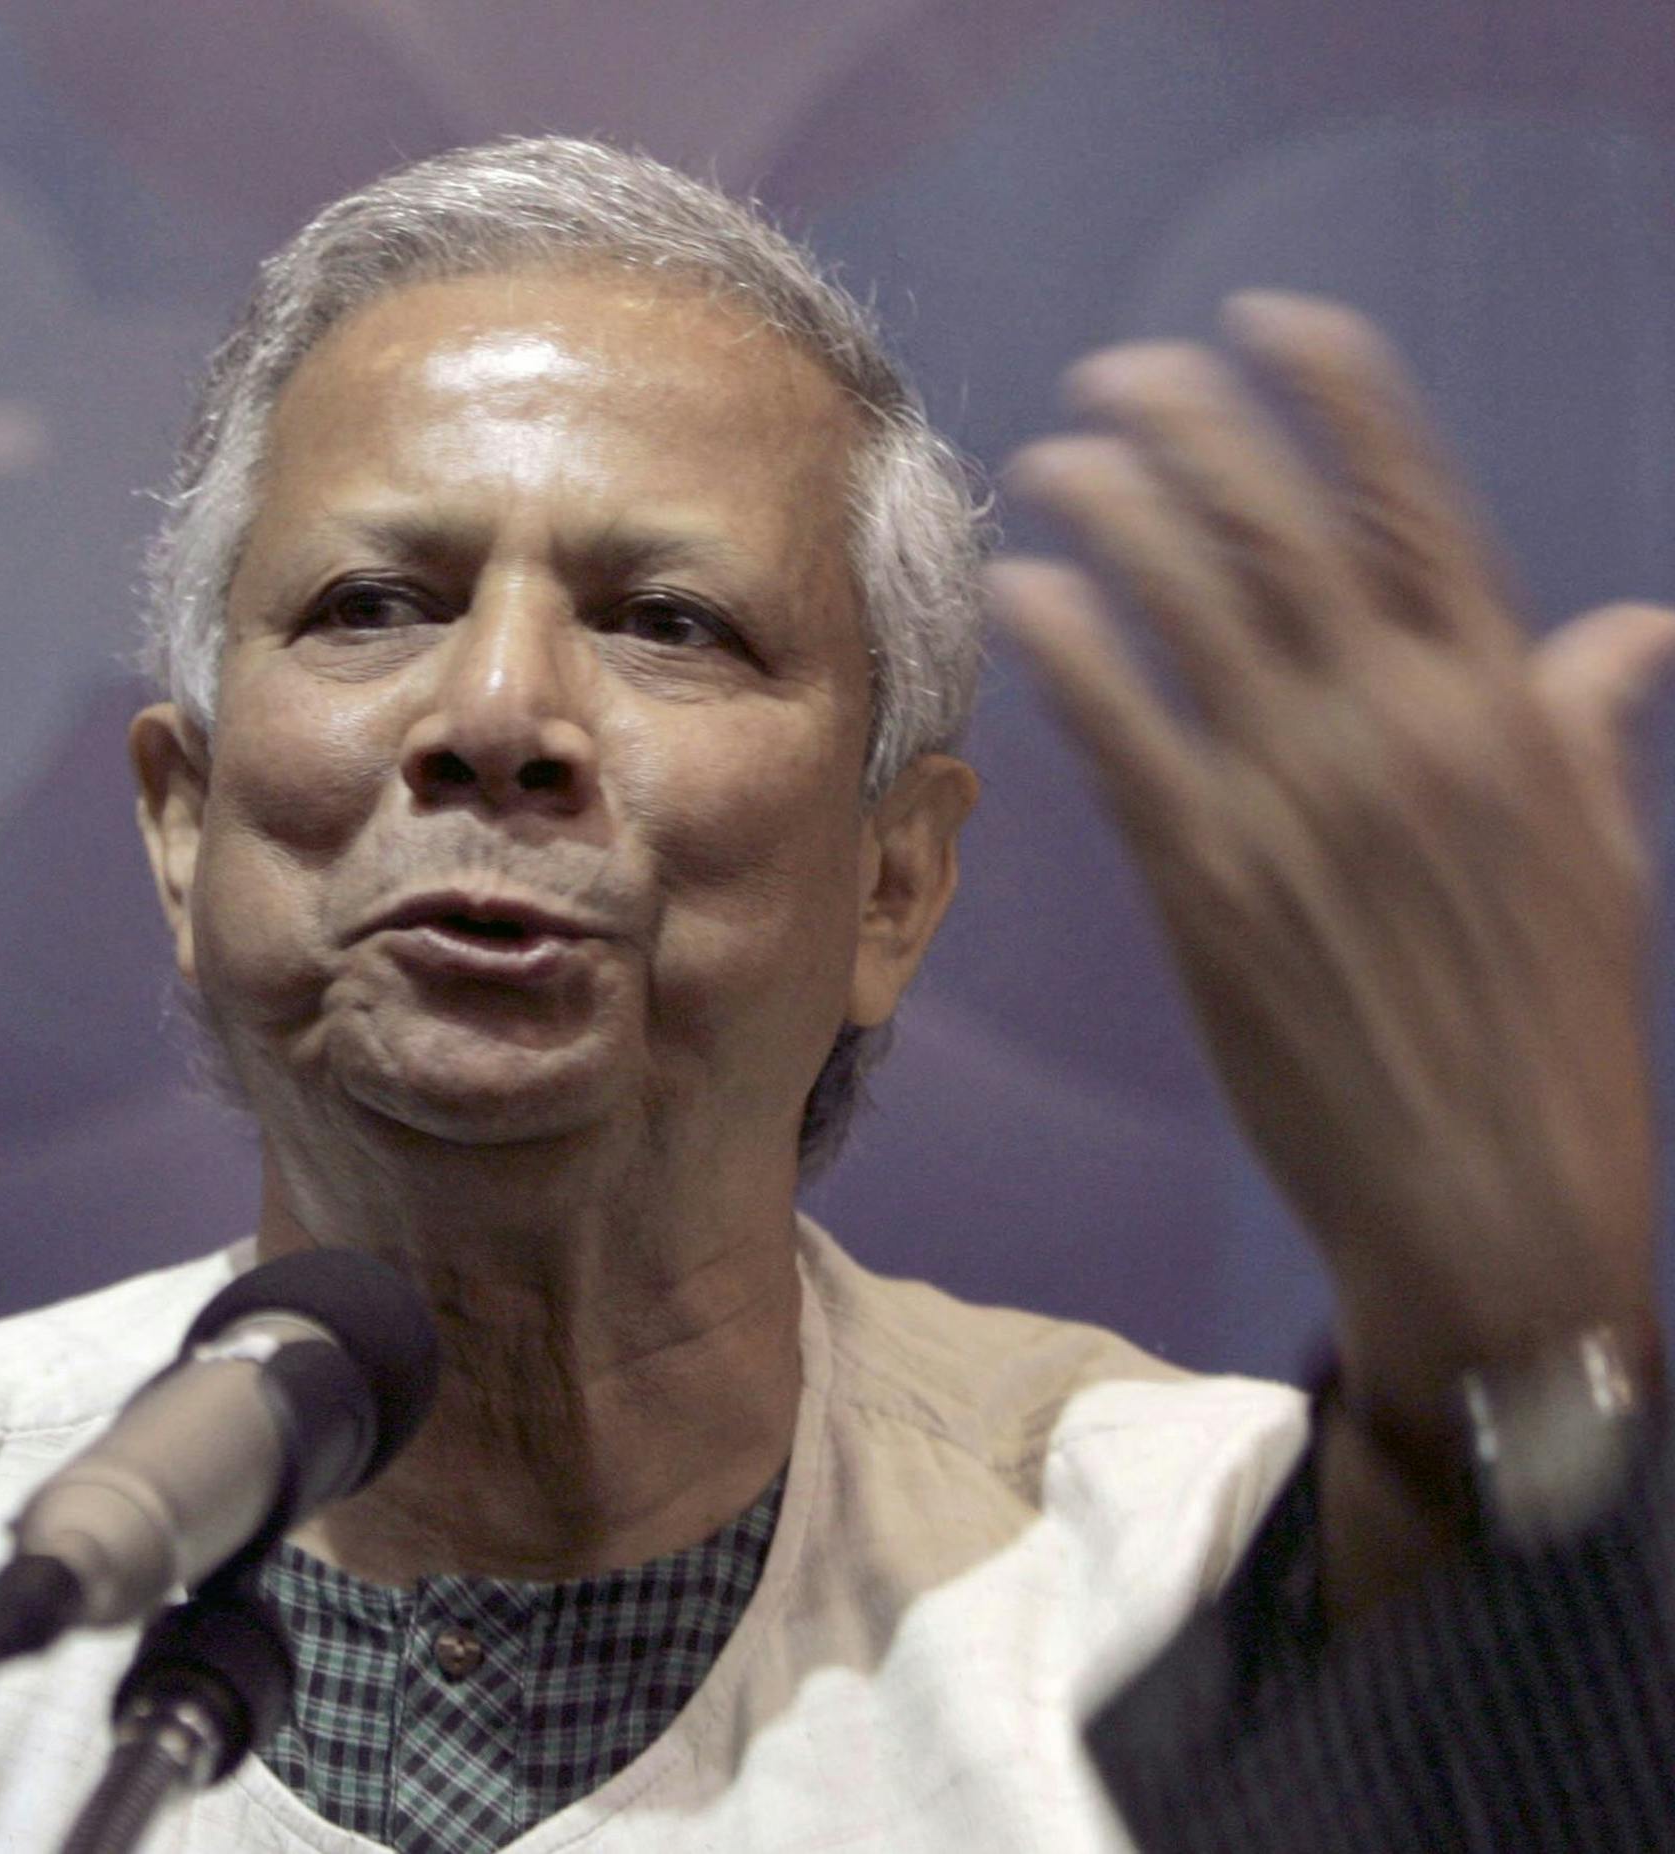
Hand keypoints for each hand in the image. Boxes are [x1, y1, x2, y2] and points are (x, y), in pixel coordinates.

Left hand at [987, 293, 1672, 1559]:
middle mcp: (1407, 730)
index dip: (1338, 396)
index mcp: (1505, 712)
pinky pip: (1125, 734)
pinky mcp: (1214, 886)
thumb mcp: (1597, 862)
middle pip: (1284, 528)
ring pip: (1194, 607)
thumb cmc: (1550, 1037)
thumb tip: (1630, 629)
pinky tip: (1025, 590)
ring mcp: (1304, 804)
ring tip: (1061, 453)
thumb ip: (1580, 728)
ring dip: (1117, 510)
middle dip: (1198, 426)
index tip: (1273, 322)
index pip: (1416, 506)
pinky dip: (1071, 648)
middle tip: (1125, 373)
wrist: (1493, 1202)